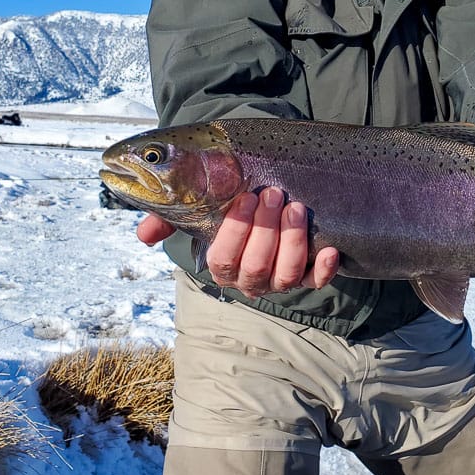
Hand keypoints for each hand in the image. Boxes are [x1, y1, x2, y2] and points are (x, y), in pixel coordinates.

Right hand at [142, 187, 338, 296]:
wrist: (262, 193)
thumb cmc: (228, 200)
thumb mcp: (198, 206)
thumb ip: (169, 217)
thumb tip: (144, 234)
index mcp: (221, 263)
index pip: (223, 259)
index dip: (236, 231)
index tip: (246, 197)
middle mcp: (249, 278)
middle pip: (256, 267)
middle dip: (266, 230)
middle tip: (273, 194)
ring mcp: (279, 278)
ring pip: (286, 275)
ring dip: (293, 242)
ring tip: (296, 208)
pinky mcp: (309, 275)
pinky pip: (317, 281)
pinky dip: (325, 268)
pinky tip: (330, 249)